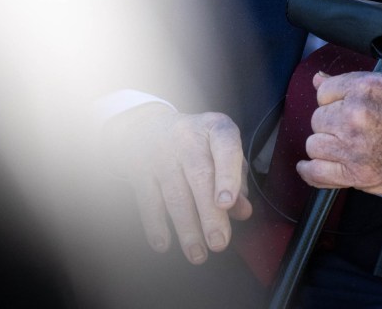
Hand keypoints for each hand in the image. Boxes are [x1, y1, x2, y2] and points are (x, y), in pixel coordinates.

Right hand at [101, 103, 251, 263]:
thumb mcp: (221, 151)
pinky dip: (156, 226)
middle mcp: (188, 138)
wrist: (147, 128)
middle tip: (219, 243)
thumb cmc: (197, 144)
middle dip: (210, 215)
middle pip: (200, 177)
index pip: (226, 146)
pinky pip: (147, 202)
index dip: (228, 175)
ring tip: (198, 253)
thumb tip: (242, 211)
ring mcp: (161, 155)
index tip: (227, 203)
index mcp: (215, 129)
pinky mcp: (139, 172)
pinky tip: (164, 244)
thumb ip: (236, 179)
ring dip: (187, 228)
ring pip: (174, 195)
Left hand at [296, 71, 381, 195]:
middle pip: (318, 119)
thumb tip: (318, 80)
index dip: (333, 101)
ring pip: (315, 144)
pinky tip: (311, 166)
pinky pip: (316, 173)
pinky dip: (310, 170)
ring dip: (326, 146)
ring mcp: (354, 146)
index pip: (324, 91)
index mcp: (365, 89)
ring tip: (342, 147)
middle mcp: (356, 115)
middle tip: (351, 130)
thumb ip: (352, 83)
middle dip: (331, 124)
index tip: (340, 109)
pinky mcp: (358, 174)